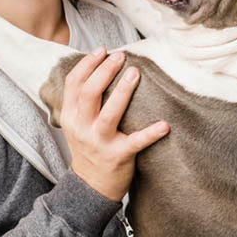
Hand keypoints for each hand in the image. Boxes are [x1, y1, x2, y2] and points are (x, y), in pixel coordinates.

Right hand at [60, 47, 169, 201]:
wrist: (90, 187)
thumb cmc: (89, 148)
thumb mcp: (77, 124)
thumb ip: (82, 101)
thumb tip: (98, 67)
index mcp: (71, 116)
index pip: (73, 84)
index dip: (87, 65)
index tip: (102, 50)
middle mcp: (82, 128)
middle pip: (89, 93)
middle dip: (104, 71)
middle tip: (120, 56)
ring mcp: (99, 143)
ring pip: (109, 114)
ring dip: (123, 92)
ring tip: (135, 73)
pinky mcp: (117, 156)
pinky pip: (135, 143)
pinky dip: (150, 133)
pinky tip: (164, 124)